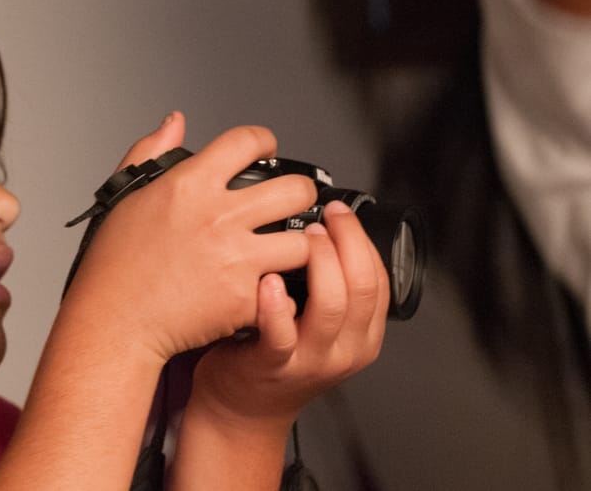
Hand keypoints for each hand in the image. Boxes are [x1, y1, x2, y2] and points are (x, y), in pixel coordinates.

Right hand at [62, 112, 316, 362]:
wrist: (114, 323)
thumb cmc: (114, 267)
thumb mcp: (125, 196)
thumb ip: (151, 152)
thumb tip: (174, 122)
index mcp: (189, 185)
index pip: (247, 140)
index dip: (264, 141)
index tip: (266, 150)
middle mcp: (218, 217)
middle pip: (295, 189)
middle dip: (300, 194)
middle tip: (291, 204)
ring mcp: (235, 259)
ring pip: (303, 242)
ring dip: (295, 248)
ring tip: (283, 253)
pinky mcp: (244, 298)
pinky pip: (285, 290)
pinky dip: (279, 294)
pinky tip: (266, 290)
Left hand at [186, 201, 389, 428]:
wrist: (242, 407)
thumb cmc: (274, 356)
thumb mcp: (320, 327)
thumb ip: (331, 289)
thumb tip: (328, 230)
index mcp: (362, 336)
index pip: (379, 280)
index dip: (362, 240)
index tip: (341, 212)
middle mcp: (343, 350)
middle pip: (362, 287)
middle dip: (347, 241)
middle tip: (327, 216)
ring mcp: (310, 360)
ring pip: (332, 306)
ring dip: (320, 262)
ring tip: (304, 237)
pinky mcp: (273, 365)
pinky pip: (281, 334)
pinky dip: (277, 305)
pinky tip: (269, 280)